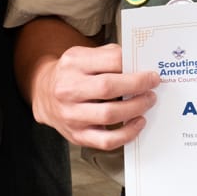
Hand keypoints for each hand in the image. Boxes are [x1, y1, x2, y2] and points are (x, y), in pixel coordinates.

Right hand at [29, 42, 159, 150]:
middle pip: (108, 87)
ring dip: (136, 108)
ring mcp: (71, 115)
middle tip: (153, 86)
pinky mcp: (77, 135)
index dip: (134, 67)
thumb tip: (140, 66)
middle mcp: (68, 89)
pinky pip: (106, 140)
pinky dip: (127, 134)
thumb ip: (109, 56)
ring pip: (109, 115)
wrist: (44, 93)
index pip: (110, 61)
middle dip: (137, 86)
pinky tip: (137, 123)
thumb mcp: (83, 55)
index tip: (150, 72)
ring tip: (147, 102)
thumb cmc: (71, 73)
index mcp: (73, 64)